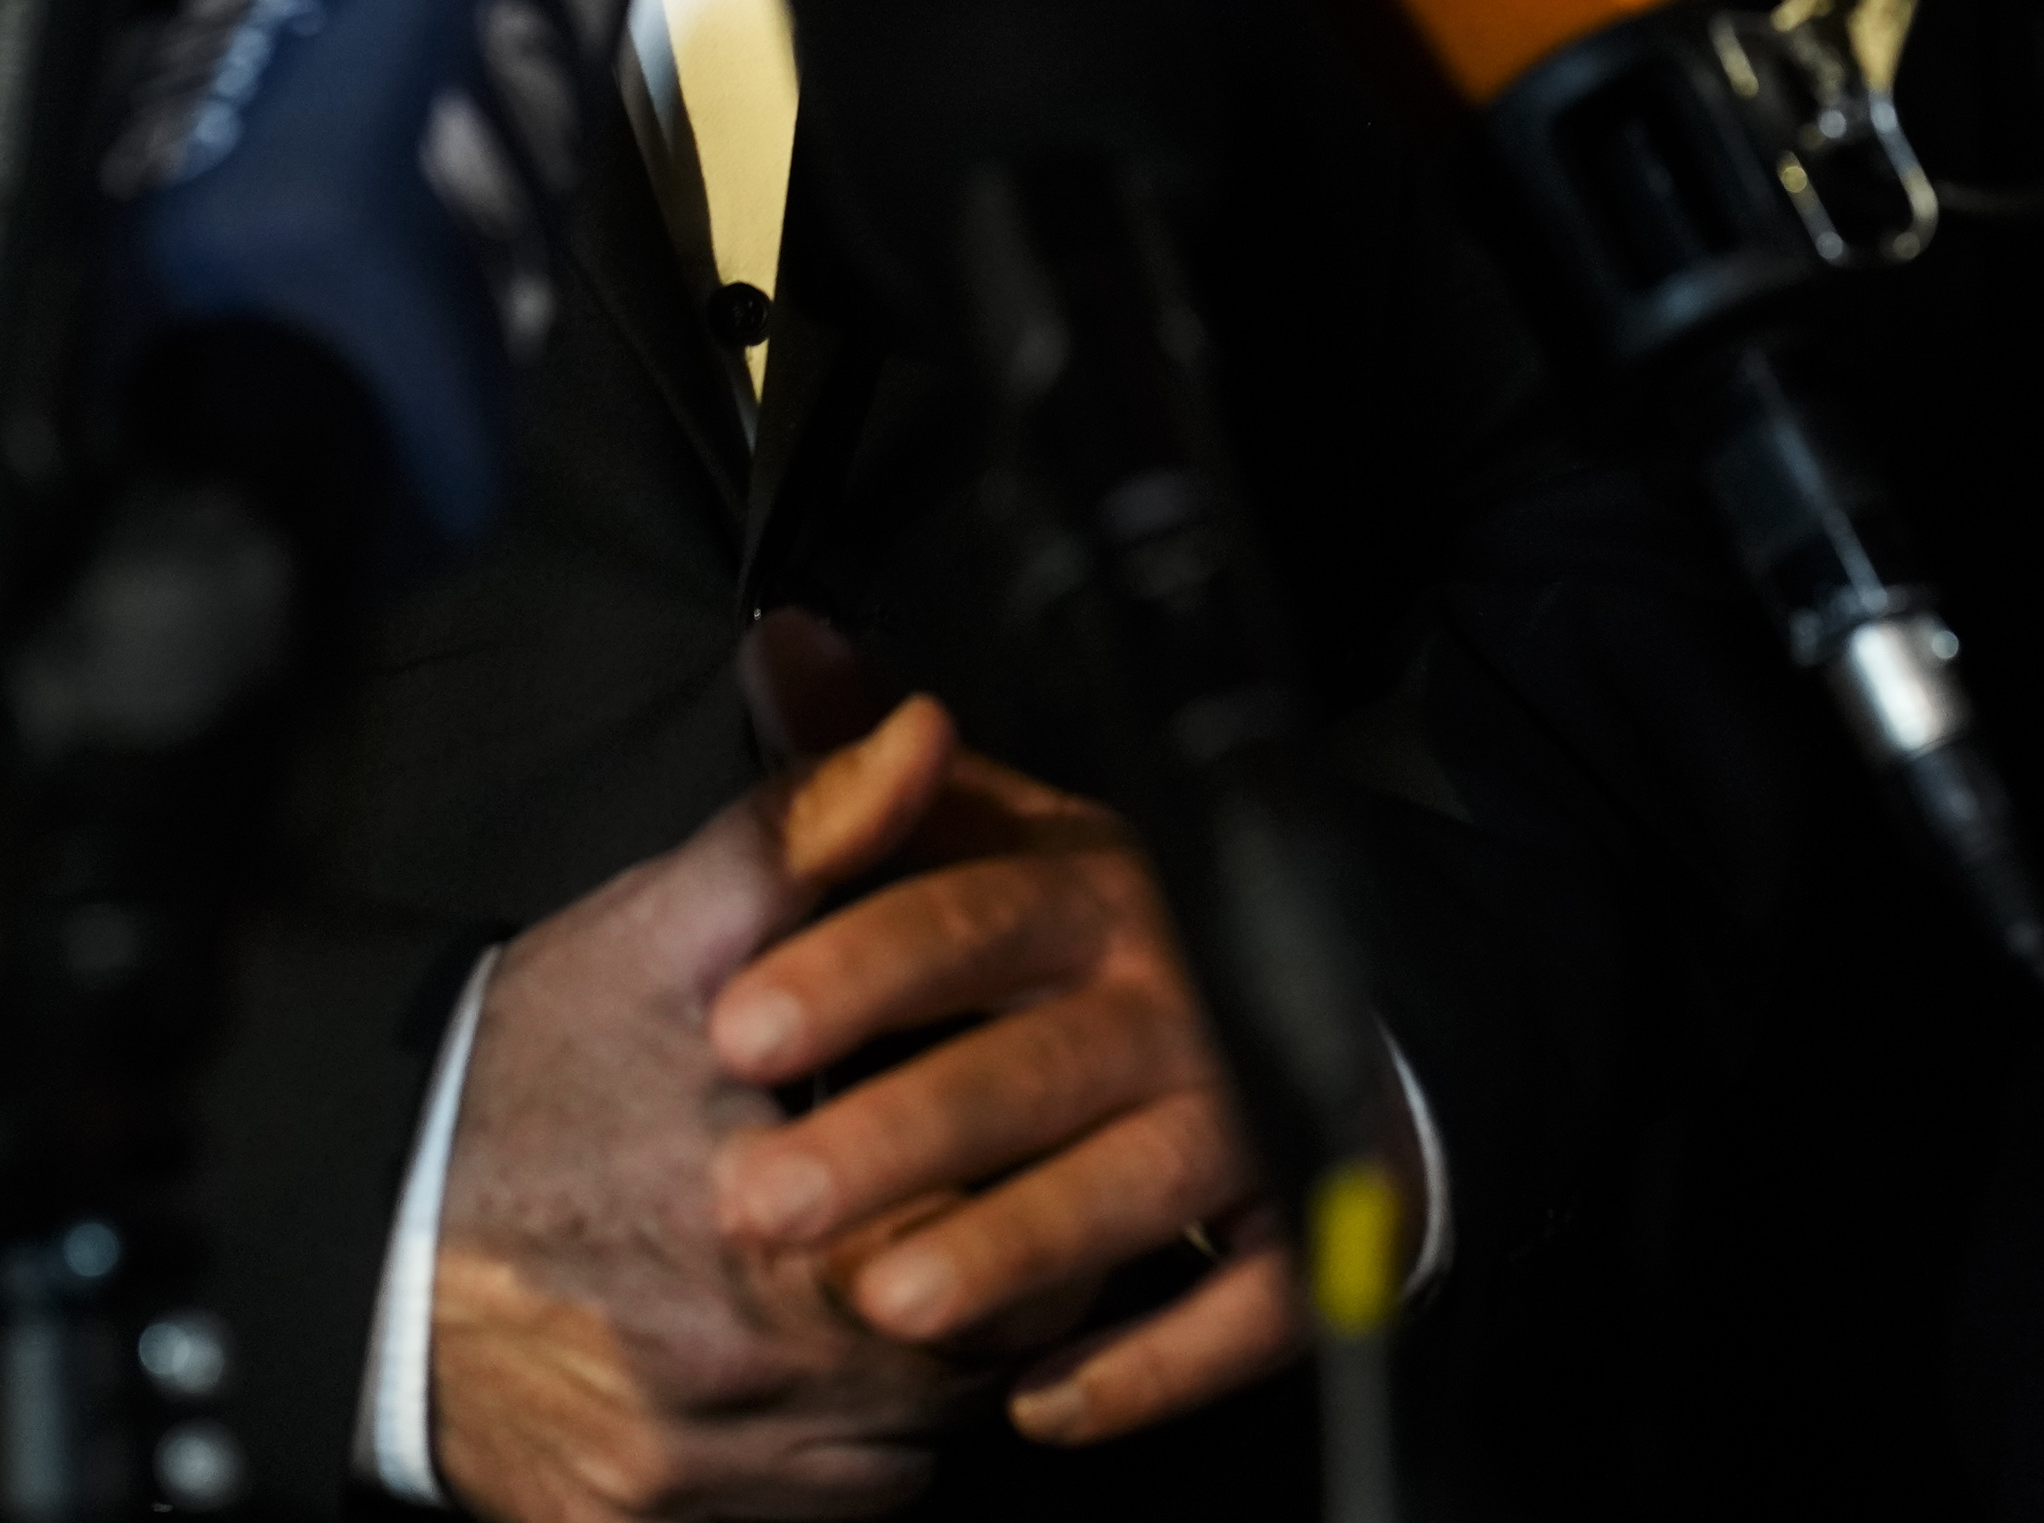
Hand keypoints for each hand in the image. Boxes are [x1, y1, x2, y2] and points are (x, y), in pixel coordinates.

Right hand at [429, 703, 973, 1522]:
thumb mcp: (657, 930)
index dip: (1017, 1189)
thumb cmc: (517, 1066)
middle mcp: (734, 1379)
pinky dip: (813, 1462)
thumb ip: (804, 833)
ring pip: (882, 1460)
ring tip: (870, 1287)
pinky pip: (788, 1519)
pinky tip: (789, 1374)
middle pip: (950, 1366)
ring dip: (900, 1386)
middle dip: (972, 1292)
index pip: (996, 1248)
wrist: (340, 1215)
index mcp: (766, 1226)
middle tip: (950, 1216)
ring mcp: (681, 1473)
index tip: (1007, 1147)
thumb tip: (924, 738)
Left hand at [709, 705, 1304, 1451]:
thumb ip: (870, 765)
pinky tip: (1042, 1405)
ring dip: (1018, 1246)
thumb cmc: (1090, 937)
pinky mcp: (1301, 1224)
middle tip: (763, 1200)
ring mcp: (1248, 1108)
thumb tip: (780, 638)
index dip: (858, 968)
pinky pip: (1244, 1304)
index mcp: (1094, 884)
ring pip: (1136, 1180)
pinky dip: (1154, 1361)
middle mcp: (1177, 989)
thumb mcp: (991, 832)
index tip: (733, 1032)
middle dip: (903, 1131)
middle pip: (1039, 1061)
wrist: (1311, 1011)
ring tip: (892, 1305)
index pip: (973, 913)